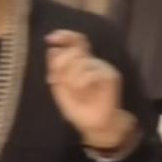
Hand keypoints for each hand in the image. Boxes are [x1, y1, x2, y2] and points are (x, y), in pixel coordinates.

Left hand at [46, 31, 131, 149]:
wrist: (94, 125)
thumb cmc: (78, 108)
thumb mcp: (59, 88)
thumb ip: (55, 69)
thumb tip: (51, 50)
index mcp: (80, 62)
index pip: (75, 41)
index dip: (64, 36)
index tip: (50, 39)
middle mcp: (92, 62)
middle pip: (75, 49)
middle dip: (61, 63)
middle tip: (57, 79)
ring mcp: (102, 68)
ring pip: (81, 62)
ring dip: (71, 79)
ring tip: (75, 92)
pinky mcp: (111, 76)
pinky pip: (90, 73)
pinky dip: (82, 84)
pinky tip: (84, 93)